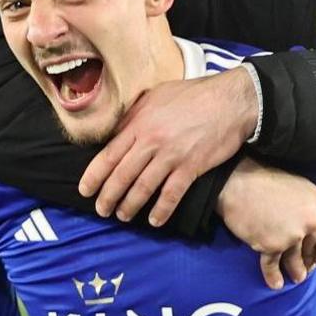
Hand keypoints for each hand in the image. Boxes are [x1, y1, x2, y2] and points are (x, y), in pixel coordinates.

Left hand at [77, 67, 257, 226]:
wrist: (231, 100)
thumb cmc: (193, 94)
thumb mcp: (155, 96)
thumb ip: (134, 115)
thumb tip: (116, 131)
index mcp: (138, 124)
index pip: (108, 155)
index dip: (94, 176)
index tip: (85, 190)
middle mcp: (151, 141)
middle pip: (122, 175)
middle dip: (108, 196)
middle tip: (101, 210)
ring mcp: (171, 155)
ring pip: (143, 188)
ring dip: (130, 206)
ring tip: (123, 216)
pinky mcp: (191, 167)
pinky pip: (172, 194)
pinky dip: (162, 210)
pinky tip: (155, 221)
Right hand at [214, 158, 315, 288]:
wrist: (238, 182)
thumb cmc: (267, 182)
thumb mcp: (302, 189)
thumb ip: (315, 210)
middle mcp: (312, 223)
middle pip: (313, 251)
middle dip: (308, 262)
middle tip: (304, 268)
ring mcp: (292, 235)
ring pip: (296, 261)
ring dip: (295, 272)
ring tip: (294, 278)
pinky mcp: (272, 245)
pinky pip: (273, 266)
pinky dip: (273, 277)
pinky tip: (275, 283)